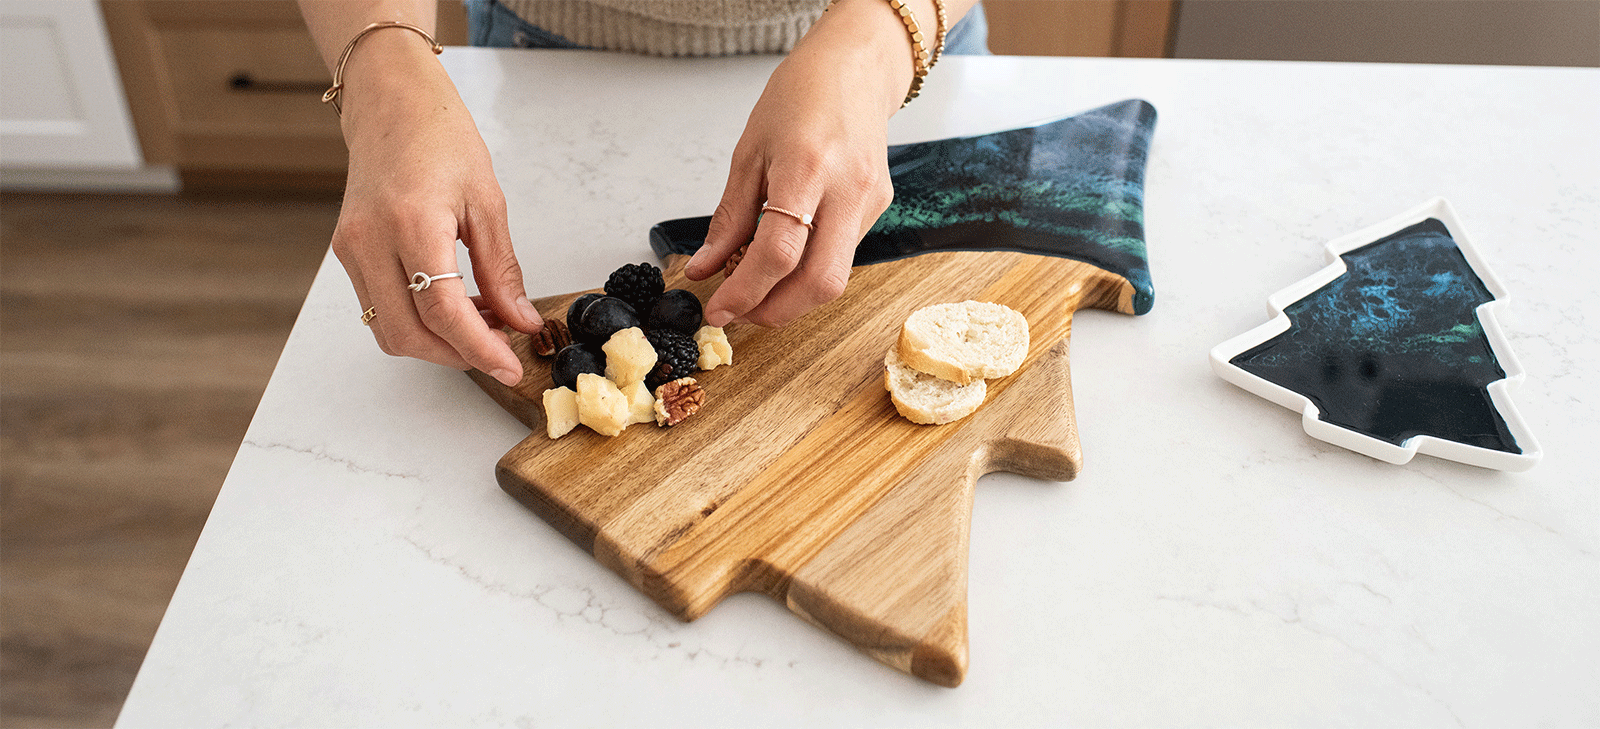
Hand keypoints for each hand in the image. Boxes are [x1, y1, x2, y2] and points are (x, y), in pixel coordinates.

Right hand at [331, 33, 540, 385]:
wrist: (391, 102)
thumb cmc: (439, 137)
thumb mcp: (487, 202)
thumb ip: (502, 270)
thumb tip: (520, 320)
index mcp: (411, 223)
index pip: (443, 312)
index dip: (479, 349)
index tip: (510, 366)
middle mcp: (370, 241)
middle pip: (409, 334)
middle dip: (458, 355)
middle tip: (501, 349)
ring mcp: (351, 249)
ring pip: (390, 330)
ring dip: (437, 342)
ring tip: (481, 323)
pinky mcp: (347, 252)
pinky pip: (380, 308)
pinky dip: (418, 321)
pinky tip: (453, 306)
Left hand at [683, 0, 914, 327]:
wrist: (855, 69)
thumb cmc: (799, 98)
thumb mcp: (748, 153)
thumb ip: (728, 218)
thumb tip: (703, 269)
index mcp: (807, 168)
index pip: (778, 253)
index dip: (745, 292)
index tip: (719, 310)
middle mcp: (848, 190)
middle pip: (820, 282)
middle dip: (776, 311)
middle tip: (740, 312)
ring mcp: (869, 202)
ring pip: (835, 278)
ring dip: (792, 297)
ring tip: (756, 284)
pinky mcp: (878, 209)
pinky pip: (841, 257)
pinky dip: (808, 270)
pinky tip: (786, 257)